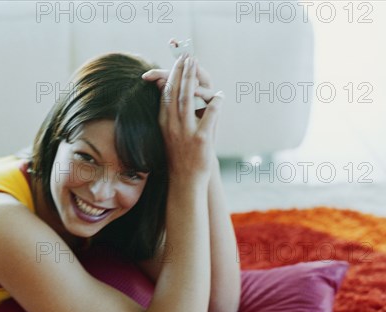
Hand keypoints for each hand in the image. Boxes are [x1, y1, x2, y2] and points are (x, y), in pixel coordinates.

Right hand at [143, 54, 223, 180]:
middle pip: (176, 92)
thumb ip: (175, 114)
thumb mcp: (172, 133)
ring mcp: (186, 132)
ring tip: (197, 66)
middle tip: (187, 57)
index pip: (166, 94)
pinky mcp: (201, 139)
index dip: (172, 75)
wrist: (185, 180)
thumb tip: (179, 94)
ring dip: (193, 80)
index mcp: (164, 122)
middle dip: (182, 72)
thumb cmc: (180, 155)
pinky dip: (215, 103)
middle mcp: (172, 125)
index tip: (178, 62)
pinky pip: (210, 115)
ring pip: (188, 99)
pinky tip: (220, 95)